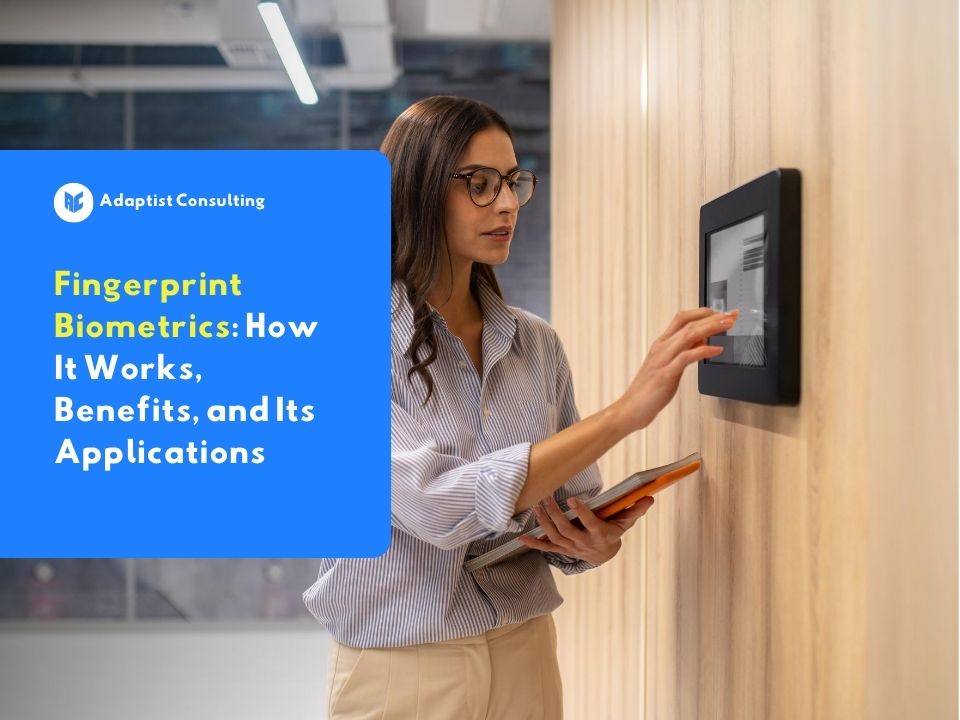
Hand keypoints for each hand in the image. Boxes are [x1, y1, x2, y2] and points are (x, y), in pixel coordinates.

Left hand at [517, 495, 655, 564]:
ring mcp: (571, 548)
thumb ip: (635, 509)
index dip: (581, 513)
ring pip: (555, 537)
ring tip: (537, 506)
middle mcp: (584, 543)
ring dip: (544, 523)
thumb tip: (650, 497)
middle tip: (547, 498)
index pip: (590, 524)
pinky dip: (534, 543)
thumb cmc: (614, 532)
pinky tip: (521, 537)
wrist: (604, 554)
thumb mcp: (625, 522)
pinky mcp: (562, 549)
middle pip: (567, 530)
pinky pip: (546, 548)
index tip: (572, 500)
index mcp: (600, 535)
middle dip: (555, 515)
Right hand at [614, 307, 738, 432]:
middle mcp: (662, 348)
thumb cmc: (649, 389)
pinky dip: (703, 351)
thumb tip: (702, 339)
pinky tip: (717, 350)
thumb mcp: (669, 365)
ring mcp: (663, 360)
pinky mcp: (666, 374)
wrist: (631, 408)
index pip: (682, 318)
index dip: (703, 312)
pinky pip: (686, 357)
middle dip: (713, 317)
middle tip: (732, 315)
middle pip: (689, 323)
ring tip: (728, 326)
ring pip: (688, 335)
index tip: (721, 313)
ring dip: (711, 328)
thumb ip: (684, 351)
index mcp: (662, 344)